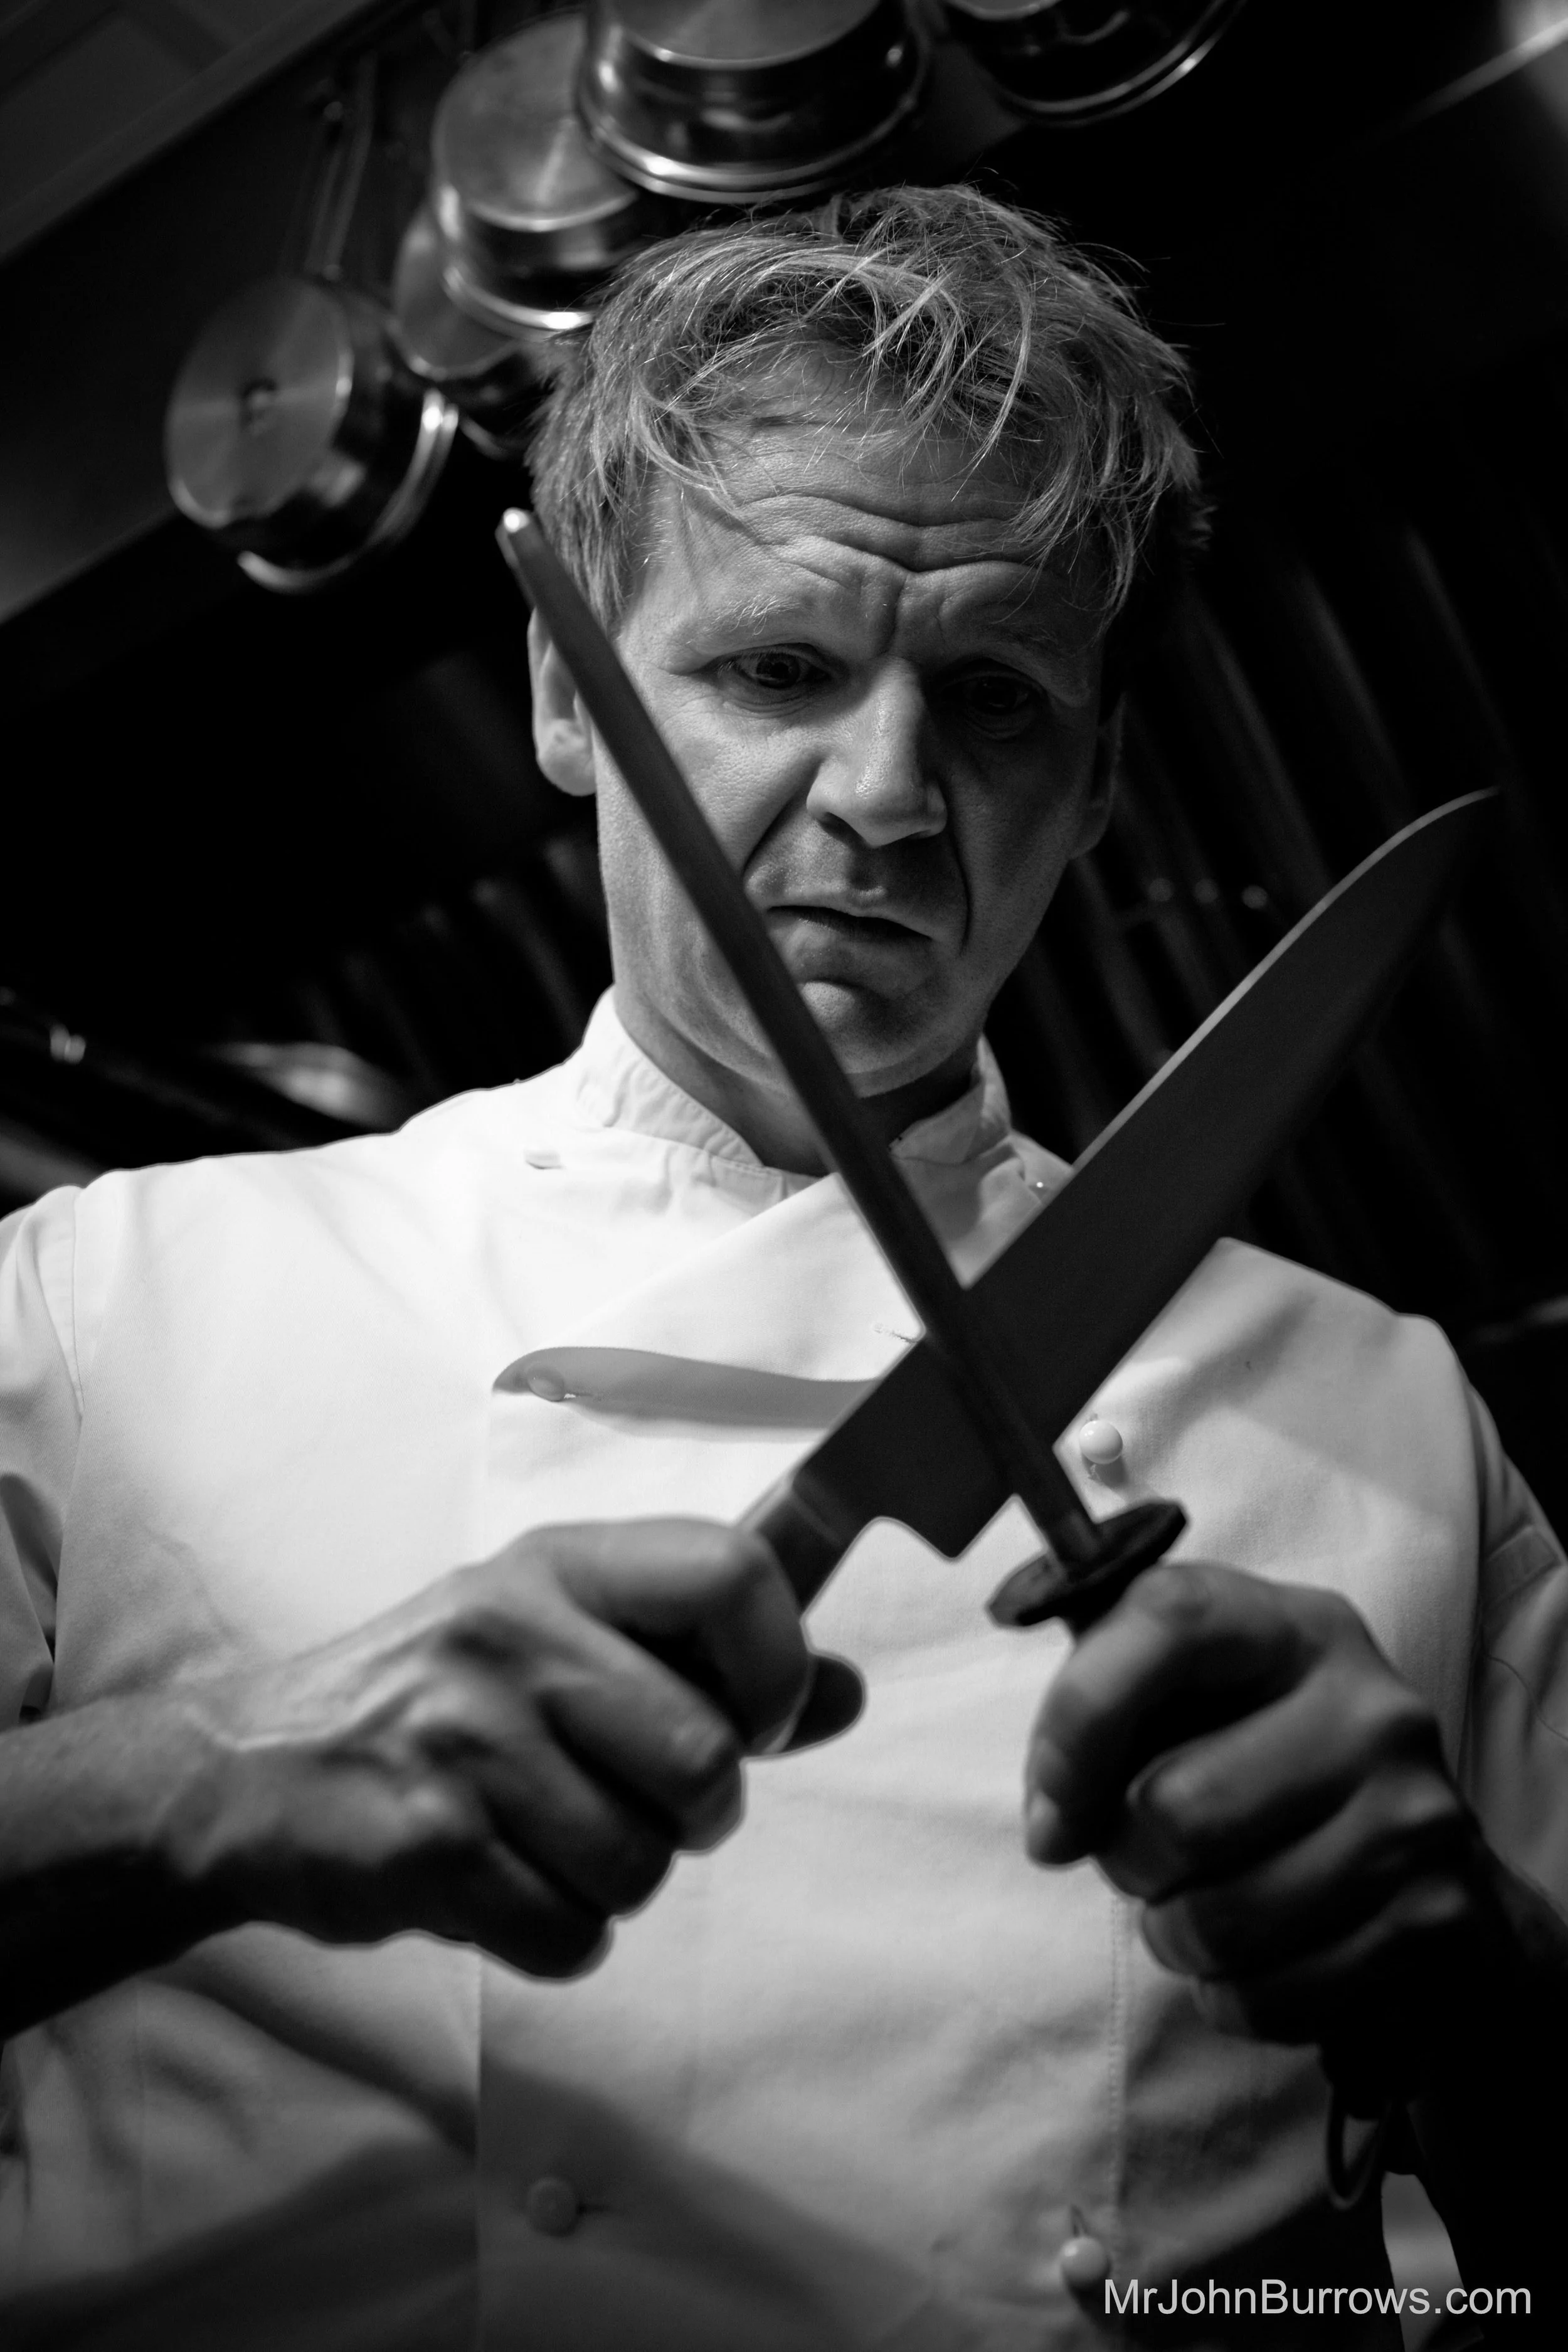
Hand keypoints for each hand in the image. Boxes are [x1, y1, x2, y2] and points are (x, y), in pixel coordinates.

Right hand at [160, 1519, 859, 1980]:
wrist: (252, 1774)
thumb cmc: (439, 1704)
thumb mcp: (559, 1637)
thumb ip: (707, 1662)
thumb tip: (846, 1689)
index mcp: (559, 1564)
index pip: (735, 1573)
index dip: (776, 1668)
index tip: (749, 1719)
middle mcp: (511, 1632)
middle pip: (705, 1759)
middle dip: (692, 1815)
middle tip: (626, 1800)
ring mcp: (464, 1737)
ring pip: (644, 1863)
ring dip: (614, 1880)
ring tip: (539, 1836)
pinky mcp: (428, 1844)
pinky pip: (572, 1934)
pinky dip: (553, 1934)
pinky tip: (498, 1881)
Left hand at [1023, 1559, 1492, 2076]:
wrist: (1417, 1866)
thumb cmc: (1258, 1769)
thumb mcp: (1186, 1702)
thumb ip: (1099, 1711)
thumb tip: (1053, 1821)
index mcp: (1296, 1628)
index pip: (1170, 1621)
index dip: (1079, 1717)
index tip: (1052, 1803)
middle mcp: (1372, 1707)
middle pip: (1176, 1807)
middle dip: (1126, 1859)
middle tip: (1147, 1861)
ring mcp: (1417, 1814)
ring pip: (1219, 1919)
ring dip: (1174, 1937)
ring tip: (1199, 1910)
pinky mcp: (1438, 1921)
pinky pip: (1272, 1996)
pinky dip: (1233, 1997)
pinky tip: (1257, 1960)